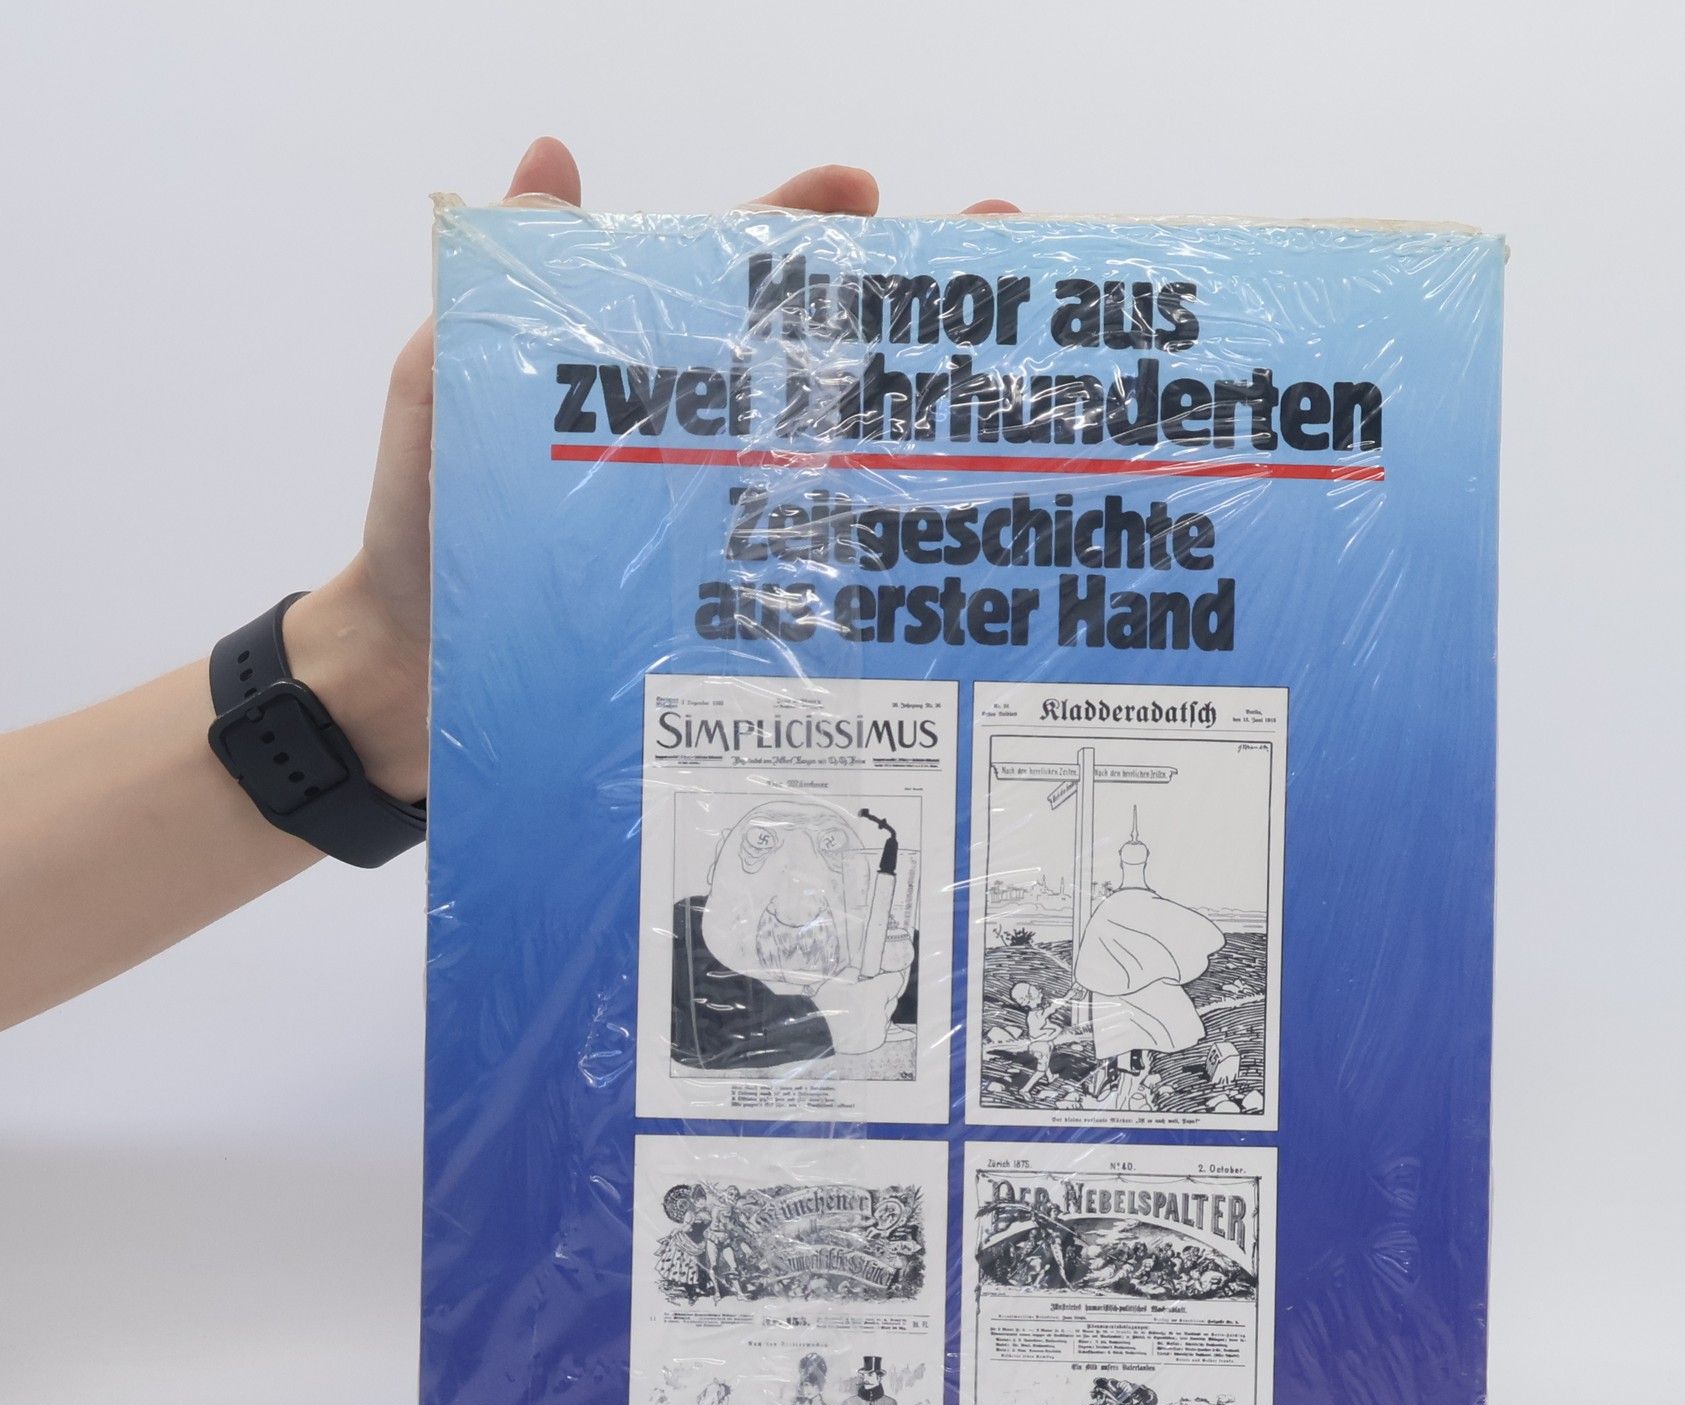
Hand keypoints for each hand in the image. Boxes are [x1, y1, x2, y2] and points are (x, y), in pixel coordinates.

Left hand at [284, 145, 1017, 804]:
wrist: (414, 676)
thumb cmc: (420, 530)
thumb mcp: (440, 393)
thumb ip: (499, 293)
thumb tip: (551, 164)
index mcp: (632, 370)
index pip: (726, 272)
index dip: (797, 223)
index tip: (863, 191)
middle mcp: (694, 440)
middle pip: (808, 355)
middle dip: (897, 303)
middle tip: (986, 255)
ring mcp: (717, 523)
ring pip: (828, 456)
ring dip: (907, 421)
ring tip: (987, 395)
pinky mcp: (724, 604)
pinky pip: (808, 563)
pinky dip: (873, 545)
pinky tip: (933, 537)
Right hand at [812, 962, 909, 1053]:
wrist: (816, 1031)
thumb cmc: (826, 1003)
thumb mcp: (838, 981)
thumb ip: (854, 973)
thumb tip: (860, 971)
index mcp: (876, 992)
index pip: (896, 981)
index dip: (889, 978)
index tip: (882, 979)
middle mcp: (883, 1010)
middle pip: (892, 999)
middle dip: (883, 996)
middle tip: (866, 996)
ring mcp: (881, 1028)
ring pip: (886, 1015)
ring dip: (878, 1012)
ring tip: (859, 1013)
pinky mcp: (877, 1040)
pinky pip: (880, 1029)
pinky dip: (873, 1026)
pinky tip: (859, 1025)